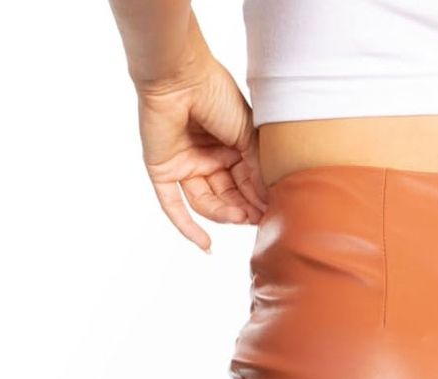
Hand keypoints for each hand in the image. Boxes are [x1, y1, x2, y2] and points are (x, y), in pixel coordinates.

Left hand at [135, 55, 268, 251]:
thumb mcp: (248, 136)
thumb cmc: (216, 94)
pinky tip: (205, 245)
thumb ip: (258, 169)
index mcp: (229, 149)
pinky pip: (173, 206)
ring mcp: (184, 166)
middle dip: (242, 209)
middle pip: (227, 197)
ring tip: (239, 218)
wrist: (179, 75)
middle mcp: (207, 159)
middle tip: (258, 219)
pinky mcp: (162, 171)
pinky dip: (188, 227)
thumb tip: (269, 201)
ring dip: (224, 214)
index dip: (259, 200)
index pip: (246, 184)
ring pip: (206, 203)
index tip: (274, 213)